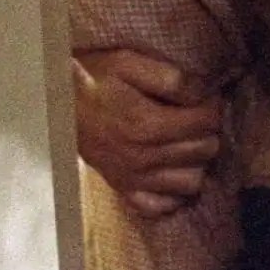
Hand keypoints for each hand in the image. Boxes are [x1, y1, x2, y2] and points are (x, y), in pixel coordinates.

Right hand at [71, 50, 225, 216]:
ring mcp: (134, 178)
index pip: (207, 122)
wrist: (57, 102)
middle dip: (208, 131)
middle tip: (197, 117)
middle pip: (205, 151)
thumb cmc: (94, 78)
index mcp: (147, 124)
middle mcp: (144, 157)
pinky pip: (161, 206)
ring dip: (196, 162)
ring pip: (192, 182)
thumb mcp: (129, 62)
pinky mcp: (123, 189)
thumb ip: (171, 78)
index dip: (213, 106)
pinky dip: (172, 193)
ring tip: (187, 143)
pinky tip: (171, 171)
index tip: (206, 98)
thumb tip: (204, 92)